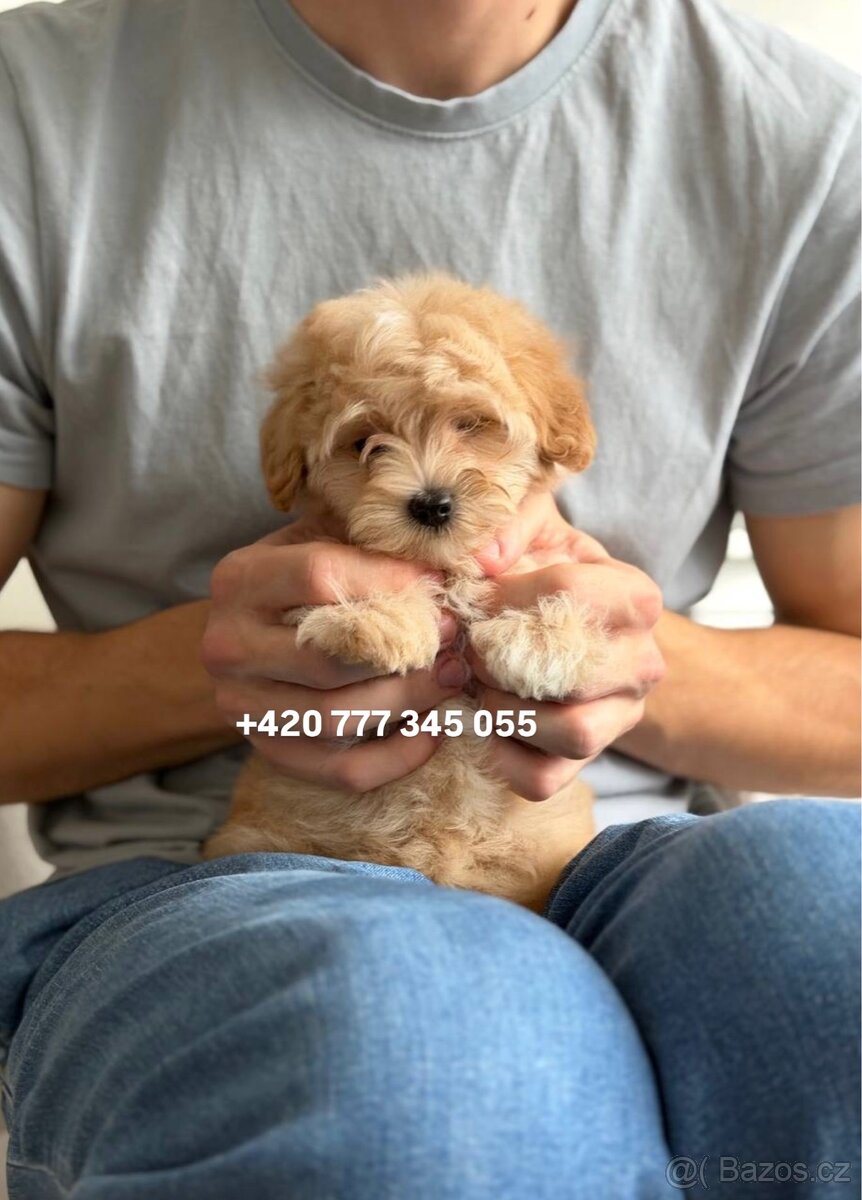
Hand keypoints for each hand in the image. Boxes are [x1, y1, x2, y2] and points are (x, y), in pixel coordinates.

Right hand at [202, 511, 464, 791]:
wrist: (256, 629)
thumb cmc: (308, 575)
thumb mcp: (331, 537)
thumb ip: (380, 541)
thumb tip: (468, 561)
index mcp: (240, 579)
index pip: (319, 576)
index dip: (390, 582)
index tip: (438, 585)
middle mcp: (227, 645)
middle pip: (328, 659)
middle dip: (407, 652)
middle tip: (453, 638)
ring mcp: (241, 705)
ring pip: (337, 718)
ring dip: (409, 701)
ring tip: (450, 676)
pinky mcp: (268, 749)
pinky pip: (341, 770)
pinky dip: (395, 757)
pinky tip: (431, 731)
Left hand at [467, 492, 665, 800]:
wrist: (573, 631)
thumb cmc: (546, 574)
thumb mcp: (535, 531)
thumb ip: (509, 526)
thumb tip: (483, 558)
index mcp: (636, 597)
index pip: (571, 591)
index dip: (506, 595)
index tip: (478, 597)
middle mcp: (642, 662)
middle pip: (572, 670)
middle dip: (501, 659)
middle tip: (468, 646)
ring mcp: (620, 716)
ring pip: (573, 733)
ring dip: (507, 710)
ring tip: (479, 685)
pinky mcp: (588, 759)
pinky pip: (543, 778)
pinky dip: (503, 756)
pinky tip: (487, 723)